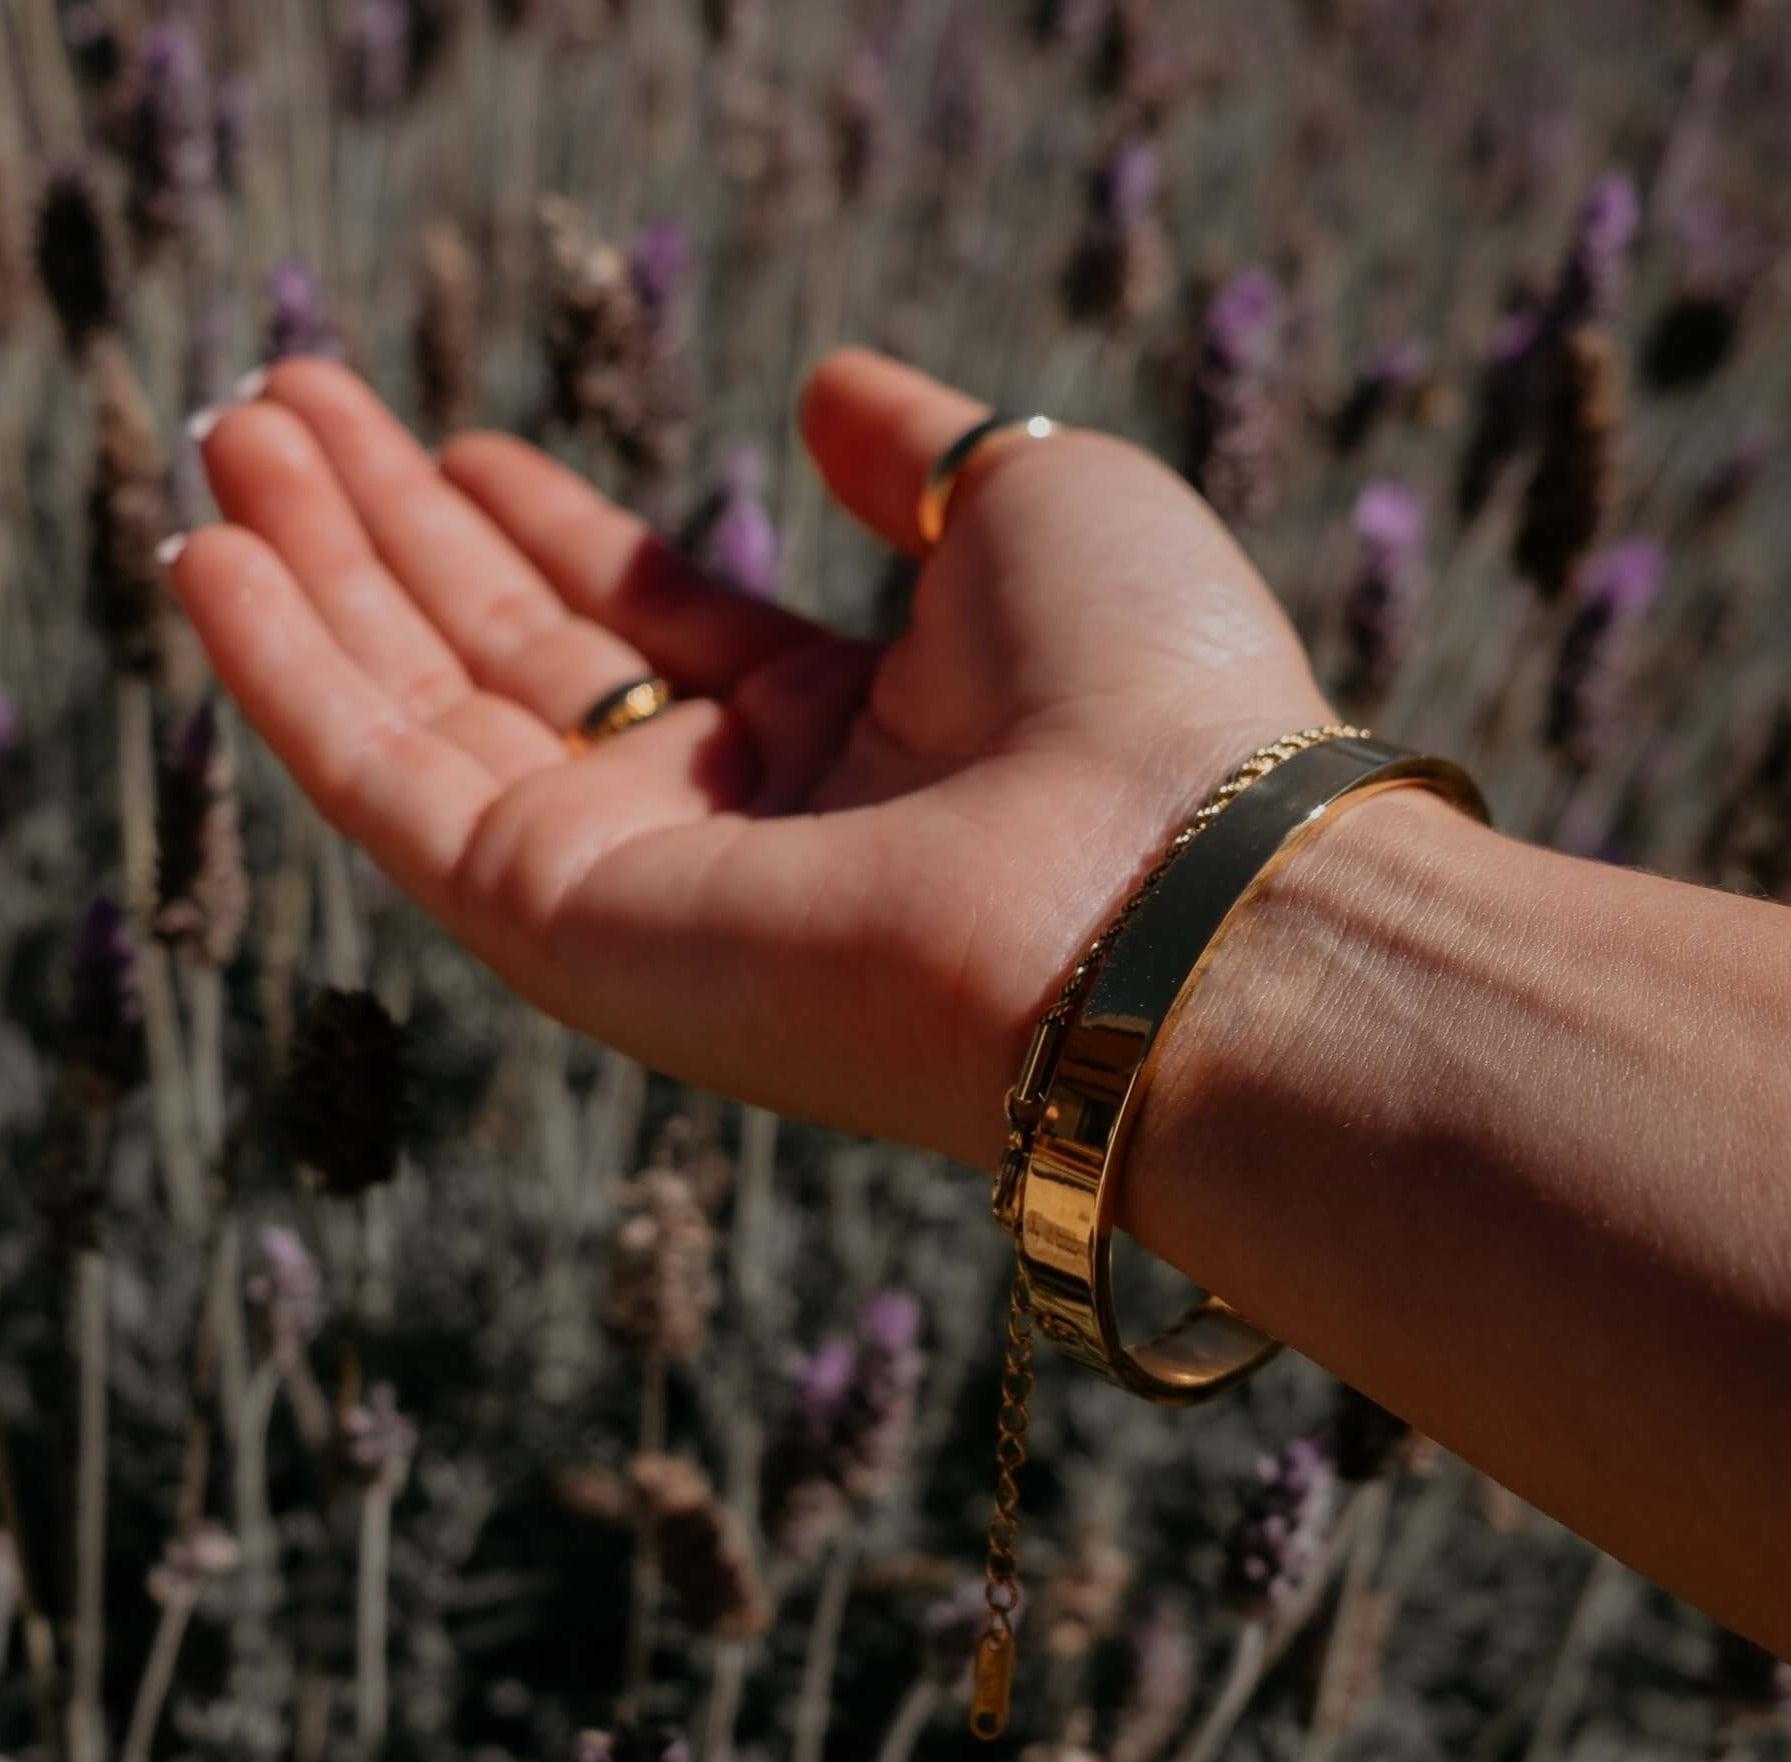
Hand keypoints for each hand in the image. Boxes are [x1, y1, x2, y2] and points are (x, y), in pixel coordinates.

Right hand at [171, 350, 1327, 1167]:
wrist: (1169, 891)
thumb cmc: (1148, 689)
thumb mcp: (1038, 503)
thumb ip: (917, 449)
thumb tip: (826, 390)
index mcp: (854, 732)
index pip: (658, 624)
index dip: (547, 530)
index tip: (456, 442)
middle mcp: (740, 821)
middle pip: (524, 660)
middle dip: (401, 535)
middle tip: (284, 409)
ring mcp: (644, 885)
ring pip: (434, 715)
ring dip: (319, 577)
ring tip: (229, 444)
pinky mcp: (566, 933)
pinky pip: (389, 788)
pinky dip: (290, 677)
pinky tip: (212, 563)